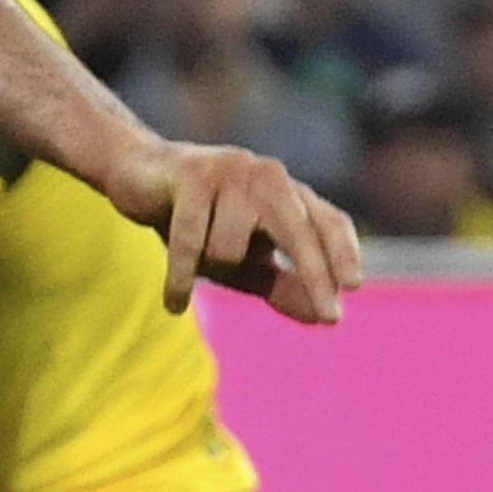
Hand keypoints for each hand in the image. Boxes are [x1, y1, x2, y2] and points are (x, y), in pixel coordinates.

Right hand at [105, 138, 360, 321]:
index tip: (353, 287)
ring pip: (230, 247)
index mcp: (289, 192)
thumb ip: (281, 285)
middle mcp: (269, 177)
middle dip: (315, 275)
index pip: (328, 221)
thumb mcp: (243, 261)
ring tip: (192, 254)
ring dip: (207, 263)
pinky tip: (174, 304)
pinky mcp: (192, 175)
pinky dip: (180, 277)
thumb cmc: (199, 220)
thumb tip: (320, 318)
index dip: (343, 252)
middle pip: (300, 232)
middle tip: (329, 318)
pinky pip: (190, 239)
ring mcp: (232, 172)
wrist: (139, 173)